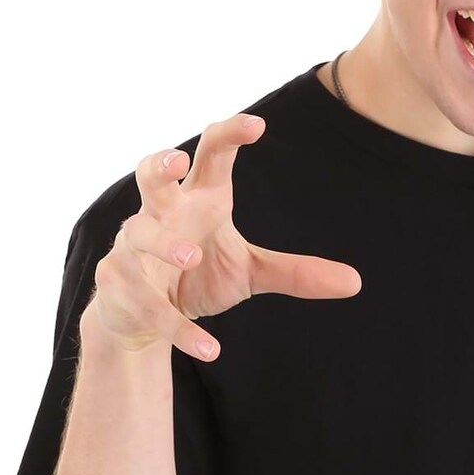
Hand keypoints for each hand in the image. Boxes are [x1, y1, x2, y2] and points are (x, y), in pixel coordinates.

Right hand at [87, 112, 362, 359]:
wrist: (141, 319)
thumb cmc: (197, 276)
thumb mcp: (250, 272)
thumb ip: (296, 273)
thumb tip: (356, 283)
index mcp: (197, 199)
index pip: (211, 156)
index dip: (230, 136)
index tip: (256, 126)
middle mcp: (161, 214)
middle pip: (152, 176)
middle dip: (159, 165)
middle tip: (177, 161)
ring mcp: (132, 247)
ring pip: (138, 234)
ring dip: (163, 243)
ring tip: (191, 255)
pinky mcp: (118, 285)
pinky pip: (147, 303)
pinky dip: (178, 326)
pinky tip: (209, 349)